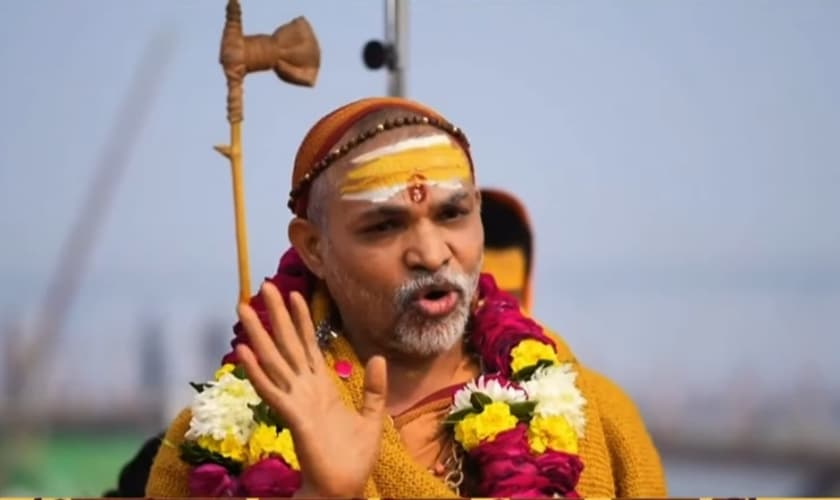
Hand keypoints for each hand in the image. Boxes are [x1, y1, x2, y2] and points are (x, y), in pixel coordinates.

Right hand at [236, 282, 386, 496]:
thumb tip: (378, 357)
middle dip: (276, 316)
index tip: (296, 294)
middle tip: (263, 287)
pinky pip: (272, 390)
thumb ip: (374, 388)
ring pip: (274, 361)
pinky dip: (257, 372)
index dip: (302, 320)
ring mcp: (296, 401)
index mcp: (322, 387)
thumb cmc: (354, 457)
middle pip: (287, 345)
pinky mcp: (292, 416)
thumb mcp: (373, 416)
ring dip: (258, 334)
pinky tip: (244, 352)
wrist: (344, 487)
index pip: (308, 346)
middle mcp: (304, 389)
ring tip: (243, 309)